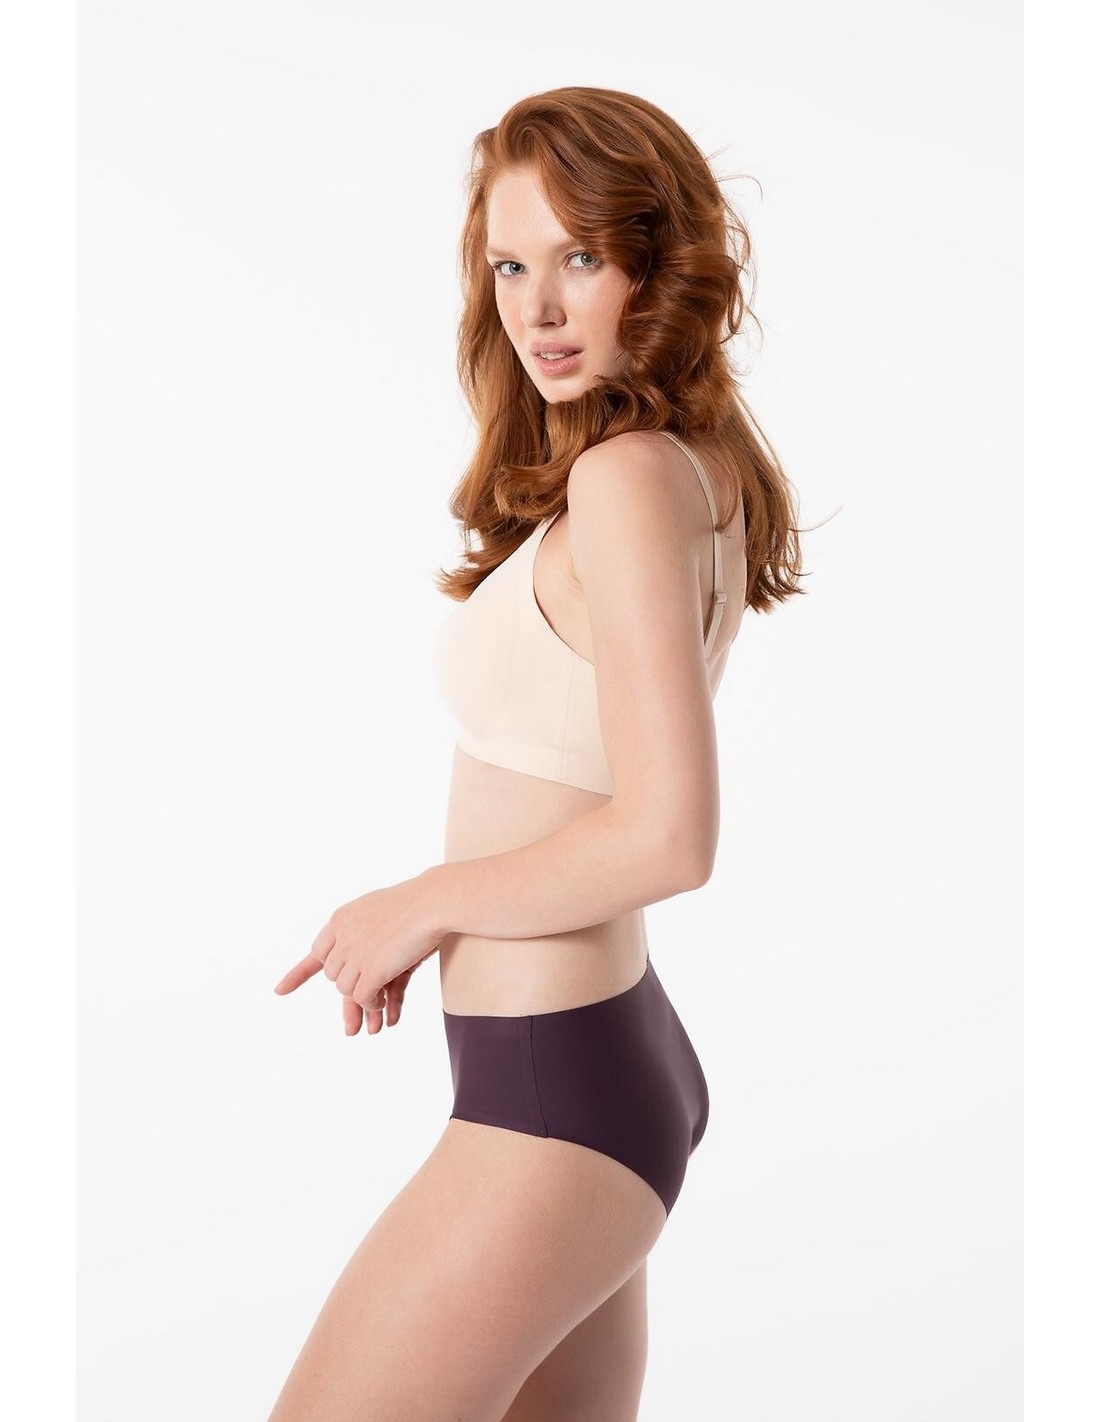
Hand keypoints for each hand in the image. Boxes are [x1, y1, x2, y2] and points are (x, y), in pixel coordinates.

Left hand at [274, 875, 441, 1033]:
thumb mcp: (379, 913)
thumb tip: (357, 962)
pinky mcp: (372, 970)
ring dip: (364, 1000)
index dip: (300, 974)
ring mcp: (355, 953)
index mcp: (342, 919)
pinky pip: (363, 997)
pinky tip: (384, 1011)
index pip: (317, 952)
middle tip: (360, 1013)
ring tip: (379, 1009)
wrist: (433, 902)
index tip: (280, 991)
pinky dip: (373, 1007)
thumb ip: (363, 933)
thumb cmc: (416, 905)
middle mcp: (342, 935)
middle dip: (350, 989)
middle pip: (334, 974)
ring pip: (346, 988)